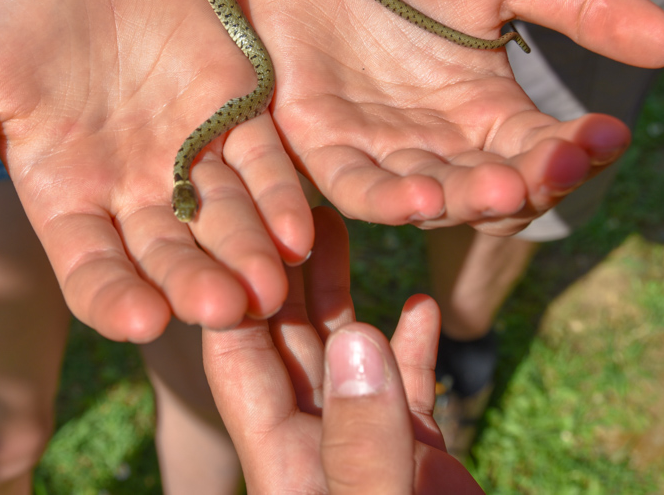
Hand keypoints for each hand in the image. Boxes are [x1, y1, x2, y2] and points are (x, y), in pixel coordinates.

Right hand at [0, 0, 315, 341]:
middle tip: (225, 310)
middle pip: (170, 255)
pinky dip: (279, 194)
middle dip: (196, 285)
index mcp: (70, 201)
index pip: (94, 271)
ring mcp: (191, 156)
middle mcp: (136, 194)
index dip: (115, 298)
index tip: (140, 322)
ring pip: (224, 218)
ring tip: (271, 285)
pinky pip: (263, 161)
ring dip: (249, 253)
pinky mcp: (235, 111)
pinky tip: (300, 227)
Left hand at [203, 206, 483, 493]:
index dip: (239, 289)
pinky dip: (410, 346)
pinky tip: (424, 303)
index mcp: (284, 464)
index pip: (239, 360)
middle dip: (286, 268)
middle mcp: (315, 446)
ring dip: (340, 293)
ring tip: (337, 222)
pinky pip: (407, 388)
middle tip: (290, 200)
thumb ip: (363, 442)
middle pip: (289, 341)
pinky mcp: (417, 460)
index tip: (248, 220)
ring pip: (343, 355)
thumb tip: (357, 339)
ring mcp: (366, 449)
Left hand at [236, 0, 663, 235]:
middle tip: (559, 165)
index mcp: (482, 111)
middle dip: (526, 184)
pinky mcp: (318, 143)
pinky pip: (355, 186)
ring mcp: (377, 147)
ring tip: (505, 190)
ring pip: (429, 197)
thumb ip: (577, 5)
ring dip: (465, 201)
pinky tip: (423, 194)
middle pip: (489, 189)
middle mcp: (434, 142)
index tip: (606, 136)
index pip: (537, 151)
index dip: (572, 152)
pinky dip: (388, 197)